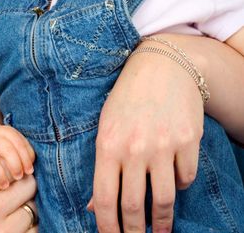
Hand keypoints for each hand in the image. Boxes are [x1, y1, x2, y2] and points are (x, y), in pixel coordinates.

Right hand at [0, 123, 38, 232]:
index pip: (7, 166)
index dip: (12, 164)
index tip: (9, 169)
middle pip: (26, 184)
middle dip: (24, 181)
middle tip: (17, 184)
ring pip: (33, 206)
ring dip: (30, 202)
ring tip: (17, 203)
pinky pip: (35, 228)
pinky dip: (32, 223)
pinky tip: (20, 220)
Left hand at [89, 47, 203, 232]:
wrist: (161, 65)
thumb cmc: (127, 97)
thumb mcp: (106, 125)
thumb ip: (102, 165)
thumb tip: (94, 208)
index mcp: (108, 143)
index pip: (105, 199)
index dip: (107, 227)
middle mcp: (135, 147)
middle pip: (135, 206)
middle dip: (134, 232)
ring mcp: (163, 145)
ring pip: (164, 200)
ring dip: (162, 223)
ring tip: (160, 231)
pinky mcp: (187, 141)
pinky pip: (185, 179)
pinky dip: (180, 186)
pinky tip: (173, 182)